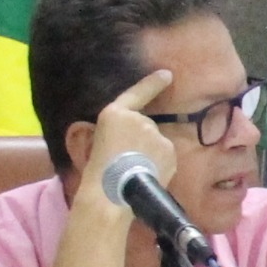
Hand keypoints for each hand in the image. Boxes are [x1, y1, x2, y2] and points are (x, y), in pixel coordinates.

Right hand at [84, 69, 177, 205]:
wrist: (111, 191)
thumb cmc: (98, 171)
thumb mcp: (100, 141)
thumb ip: (119, 132)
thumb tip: (131, 140)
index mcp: (115, 113)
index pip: (137, 93)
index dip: (152, 83)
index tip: (167, 75)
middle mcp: (139, 118)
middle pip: (146, 126)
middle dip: (141, 140)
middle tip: (128, 160)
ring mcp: (155, 133)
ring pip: (156, 141)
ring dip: (150, 152)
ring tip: (135, 169)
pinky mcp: (167, 149)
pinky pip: (165, 154)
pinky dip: (159, 162)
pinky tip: (147, 173)